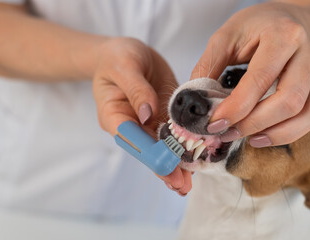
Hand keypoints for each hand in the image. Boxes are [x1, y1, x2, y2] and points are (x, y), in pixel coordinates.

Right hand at [93, 37, 191, 195]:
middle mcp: (132, 124)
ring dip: (175, 165)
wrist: (126, 51)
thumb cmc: (117, 57)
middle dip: (164, 167)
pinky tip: (195, 160)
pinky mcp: (163, 116)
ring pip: (162, 148)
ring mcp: (148, 122)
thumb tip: (148, 114)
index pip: (130, 139)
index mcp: (114, 115)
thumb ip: (135, 89)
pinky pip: (174, 134)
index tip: (166, 164)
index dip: (148, 154)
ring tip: (188, 184)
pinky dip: (184, 147)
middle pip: (147, 151)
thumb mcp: (124, 66)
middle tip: (181, 185)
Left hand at [191, 2, 309, 153]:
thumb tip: (195, 103)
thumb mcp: (226, 36)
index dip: (236, 107)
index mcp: (283, 36)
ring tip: (254, 140)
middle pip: (290, 101)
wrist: (288, 17)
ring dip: (283, 134)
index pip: (260, 80)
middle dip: (255, 124)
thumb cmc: (256, 26)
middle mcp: (309, 54)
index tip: (215, 124)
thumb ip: (208, 66)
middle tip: (228, 133)